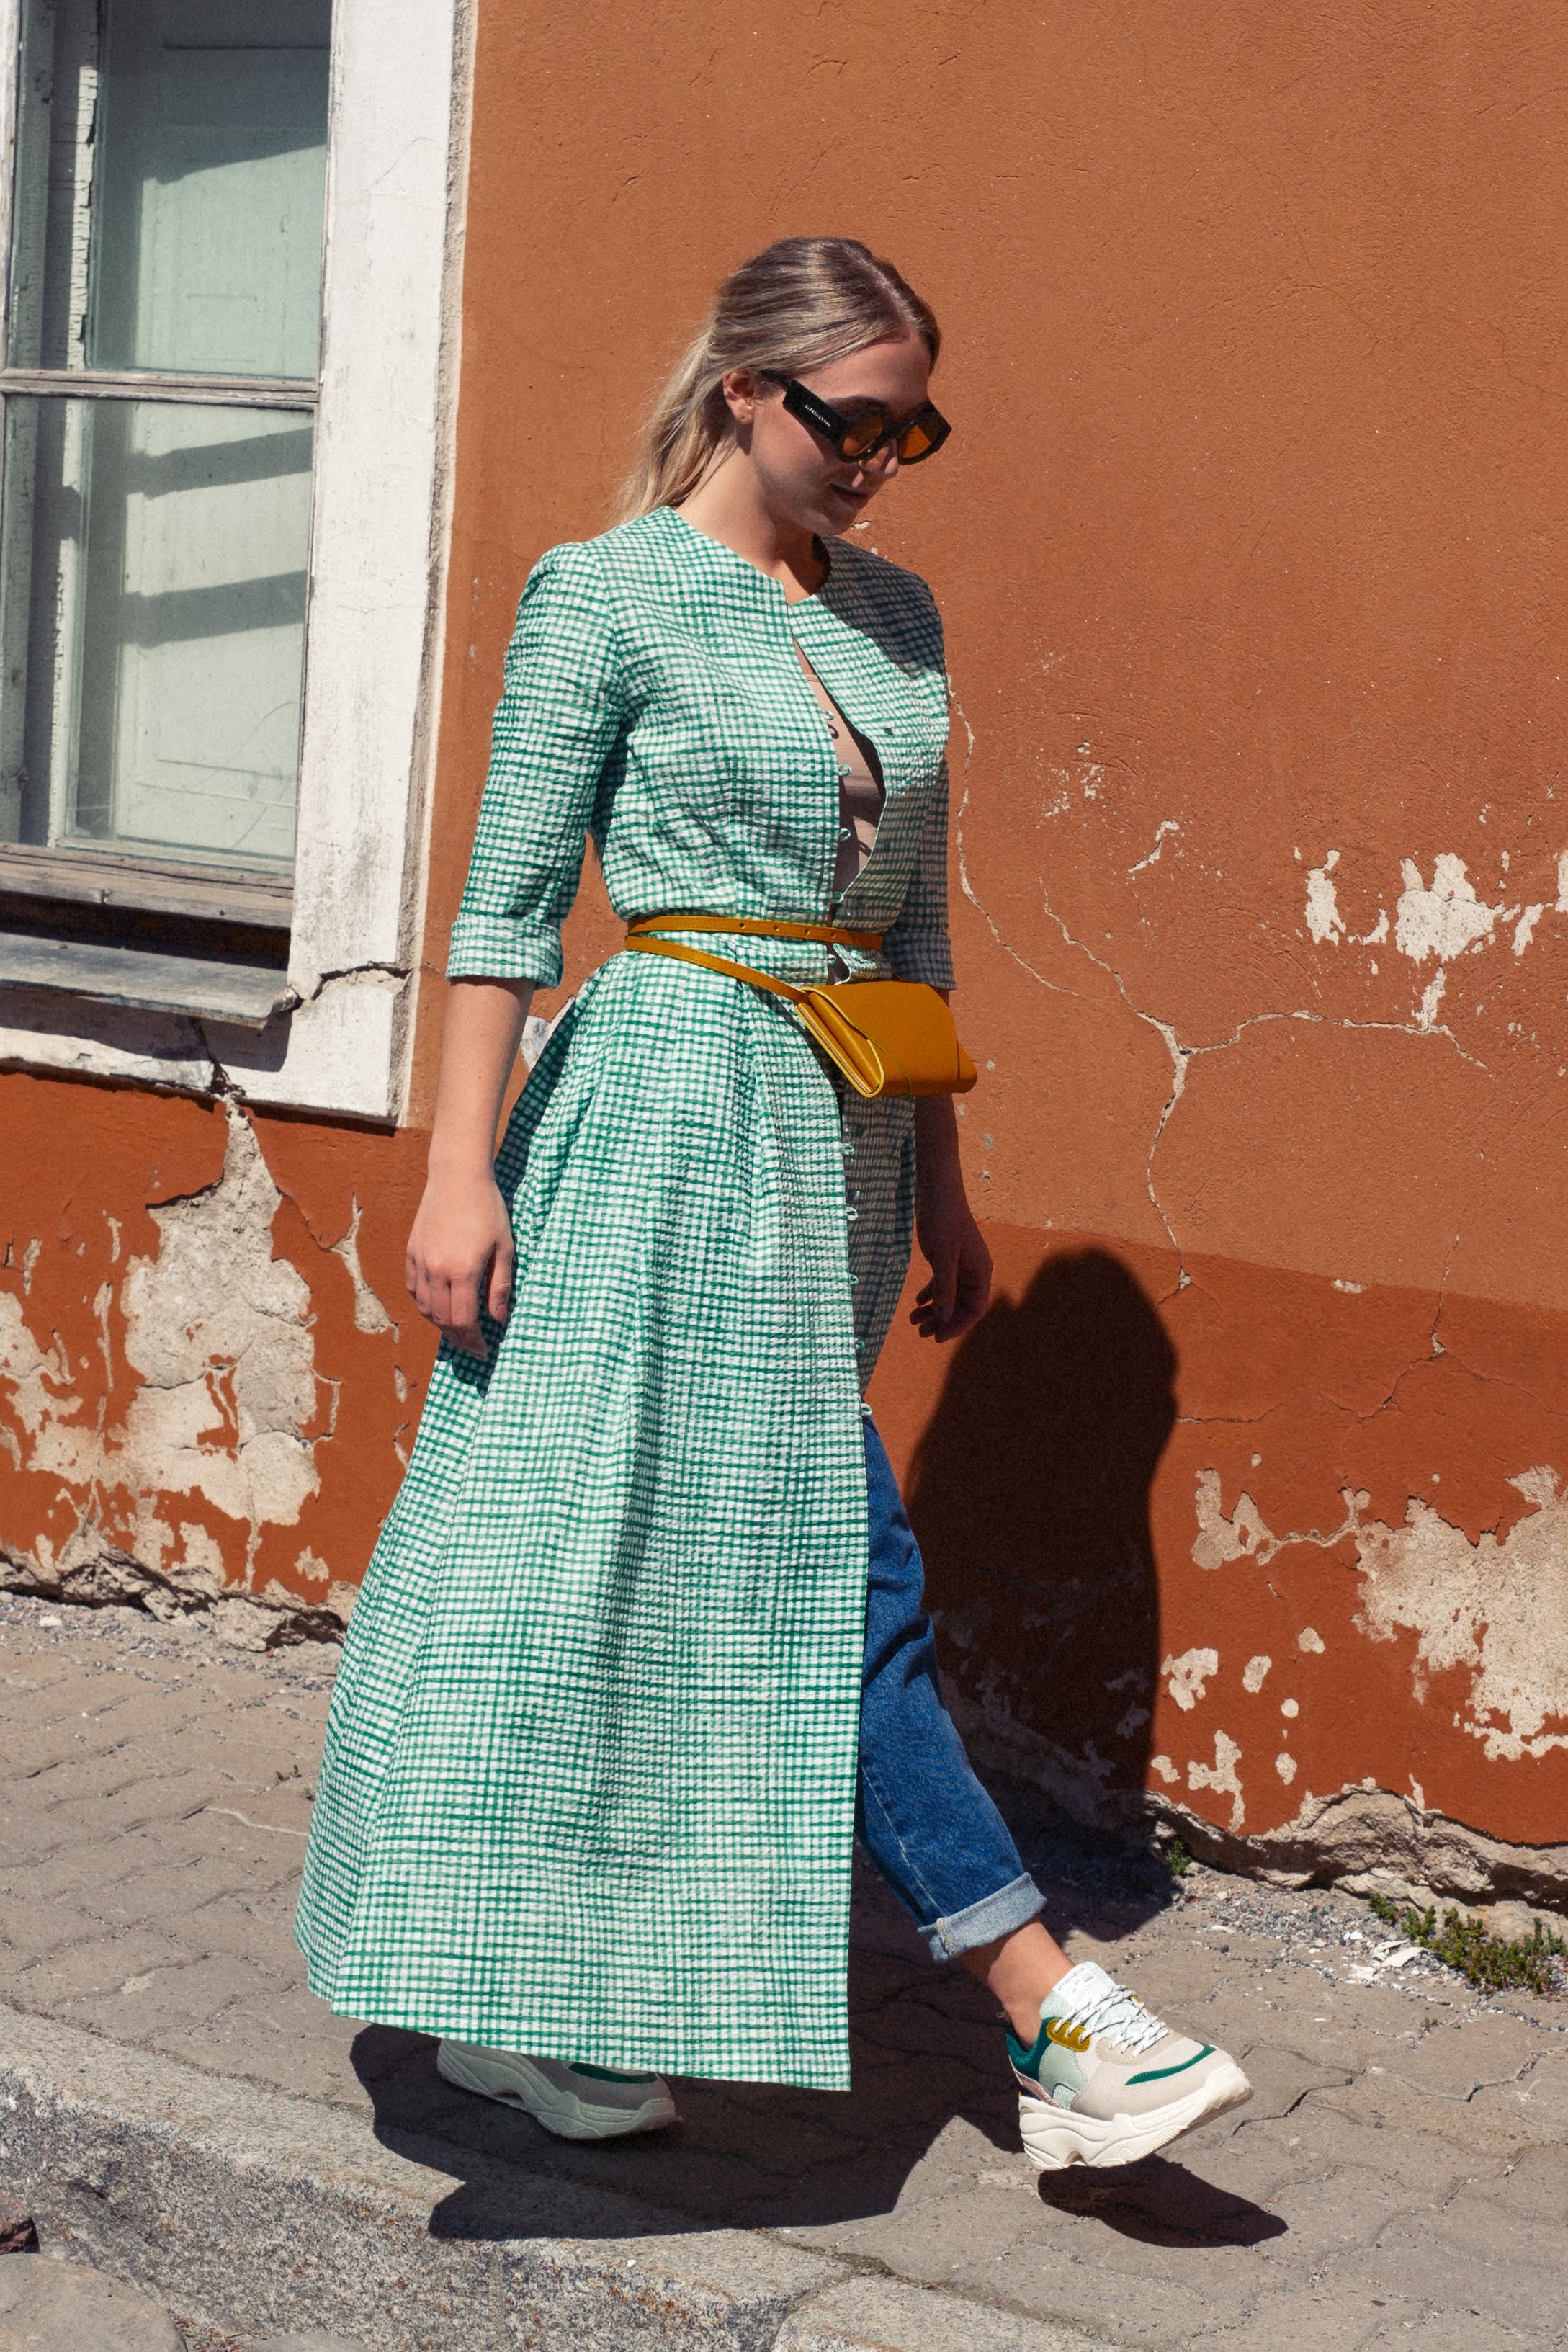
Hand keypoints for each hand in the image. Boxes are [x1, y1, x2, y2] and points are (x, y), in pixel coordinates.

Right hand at [405, 1167, 514, 1359]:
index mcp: (462, 1271)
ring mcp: (420, 1261)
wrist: (458, 1177)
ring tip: (458, 1329)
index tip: (484, 1351)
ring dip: (441, 1324)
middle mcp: (437, 1270)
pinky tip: (439, 1305)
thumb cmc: (488, 1210)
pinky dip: (425, 1303)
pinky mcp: (412, 1252)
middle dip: (459, 1338)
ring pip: (424, 1308)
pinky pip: (414, 1289)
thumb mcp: (505, 1249)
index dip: (474, 1342)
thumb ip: (499, 1287)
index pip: (464, 1321)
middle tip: (473, 1346)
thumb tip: (498, 1320)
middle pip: (443, 1319)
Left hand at [910, 1168, 991, 1343]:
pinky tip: (917, 1301)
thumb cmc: (942, 1220)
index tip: (936, 1337)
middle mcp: (975, 1270)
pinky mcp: (949, 1255)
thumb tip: (944, 1319)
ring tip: (913, 1321)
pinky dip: (931, 1293)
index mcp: (981, 1272)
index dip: (957, 1326)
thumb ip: (944, 1290)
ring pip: (950, 1295)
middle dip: (942, 1321)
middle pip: (961, 1305)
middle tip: (920, 1333)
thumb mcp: (942, 1259)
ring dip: (934, 1310)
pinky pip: (943, 1282)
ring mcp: (962, 1263)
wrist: (936, 1189)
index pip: (975, 1310)